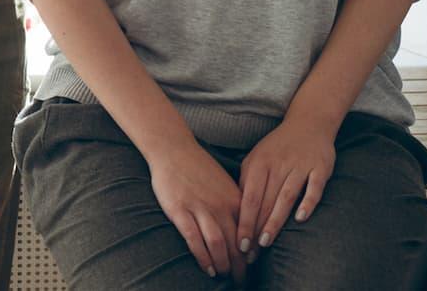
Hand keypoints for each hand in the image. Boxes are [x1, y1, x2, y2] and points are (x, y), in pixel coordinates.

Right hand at [149, 142, 246, 284]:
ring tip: (224, 275)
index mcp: (235, 199)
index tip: (252, 264)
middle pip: (236, 243)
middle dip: (240, 266)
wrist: (173, 149)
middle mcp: (221, 205)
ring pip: (218, 244)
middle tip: (241, 279)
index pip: (249, 232)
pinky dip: (203, 257)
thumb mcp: (224, 182)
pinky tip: (207, 268)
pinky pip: (194, 240)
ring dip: (223, 264)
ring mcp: (200, 208)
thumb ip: (234, 203)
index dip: (252, 253)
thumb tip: (243, 228)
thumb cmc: (198, 167)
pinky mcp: (180, 210)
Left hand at [237, 119, 335, 262]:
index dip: (243, 220)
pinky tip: (301, 219)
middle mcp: (278, 165)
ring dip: (275, 220)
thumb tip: (235, 210)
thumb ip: (247, 181)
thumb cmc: (277, 147)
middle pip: (265, 201)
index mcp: (259, 163)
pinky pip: (314, 187)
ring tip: (266, 242)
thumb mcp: (256, 159)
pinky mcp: (320, 168)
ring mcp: (300, 166)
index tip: (239, 242)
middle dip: (256, 228)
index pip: (249, 196)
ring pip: (286, 197)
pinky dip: (308, 202)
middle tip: (250, 252)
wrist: (308, 123)